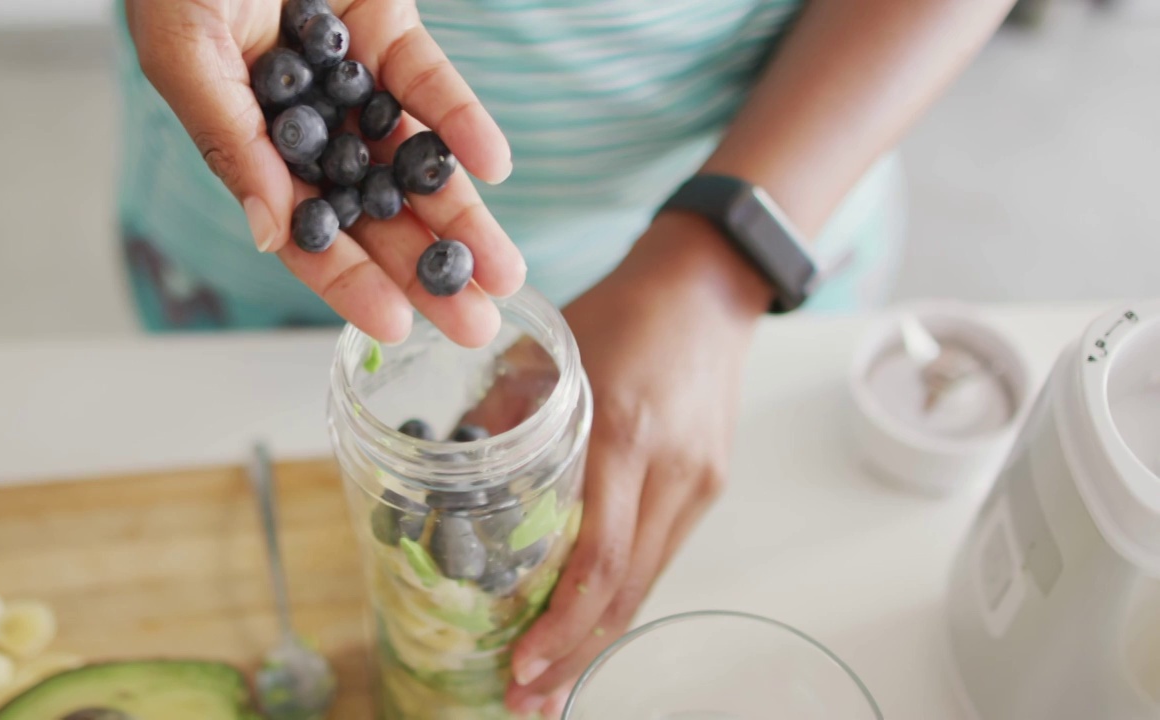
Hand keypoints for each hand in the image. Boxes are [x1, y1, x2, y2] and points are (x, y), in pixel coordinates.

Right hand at [126, 0, 523, 346]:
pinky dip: (461, 122)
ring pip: (413, 162)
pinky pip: (430, 84)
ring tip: (506, 271)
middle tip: (477, 324)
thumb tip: (269, 232)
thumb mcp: (185, 50)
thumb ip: (226, 136)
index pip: (305, 230)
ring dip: (461, 217)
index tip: (396, 328)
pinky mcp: (388, 29)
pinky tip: (492, 164)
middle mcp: (305, 122)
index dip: (349, 281)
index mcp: (246, 141)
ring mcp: (351, 78)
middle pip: (374, 211)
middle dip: (426, 270)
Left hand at [503, 213, 771, 716]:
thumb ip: (503, 417)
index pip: (598, 559)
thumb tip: (457, 475)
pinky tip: (587, 621)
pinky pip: (660, 555)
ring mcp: (698, 482)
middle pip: (625, 592)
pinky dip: (620, 596)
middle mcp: (669, 470)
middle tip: (528, 702)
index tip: (521, 667)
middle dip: (574, 657)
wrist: (708, 286)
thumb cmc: (623, 310)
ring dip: (597, 638)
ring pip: (646, 584)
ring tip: (551, 681)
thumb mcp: (550, 352)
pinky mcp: (709, 484)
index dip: (560, 626)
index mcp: (623, 433)